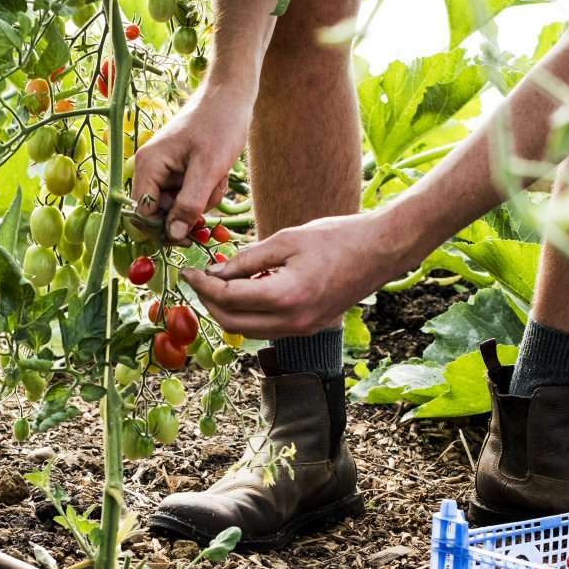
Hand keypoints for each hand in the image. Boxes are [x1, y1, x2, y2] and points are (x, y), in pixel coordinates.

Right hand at [131, 82, 252, 243]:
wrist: (232, 95)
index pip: (143, 214)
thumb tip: (172, 235)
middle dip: (191, 209)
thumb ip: (188, 204)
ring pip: (180, 203)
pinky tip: (219, 173)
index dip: (165, 228)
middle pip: (163, 211)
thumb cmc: (219, 125)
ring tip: (218, 176)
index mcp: (148, 165)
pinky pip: (189, 191)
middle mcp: (150, 167)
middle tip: (212, 191)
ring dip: (203, 198)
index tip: (192, 232)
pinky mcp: (179, 167)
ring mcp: (165, 167)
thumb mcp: (208, 169)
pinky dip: (206, 188)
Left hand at [181, 211, 409, 338]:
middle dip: (209, 303)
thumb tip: (216, 272)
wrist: (380, 251)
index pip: (228, 298)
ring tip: (218, 284)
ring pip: (249, 331)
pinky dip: (251, 314)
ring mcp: (303, 329)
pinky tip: (247, 290)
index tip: (188, 271)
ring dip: (228, 311)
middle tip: (198, 280)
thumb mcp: (286, 239)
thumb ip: (247, 259)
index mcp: (286, 297)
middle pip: (233, 323)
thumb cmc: (337, 237)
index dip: (202, 285)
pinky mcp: (310, 328)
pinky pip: (269, 328)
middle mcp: (293, 322)